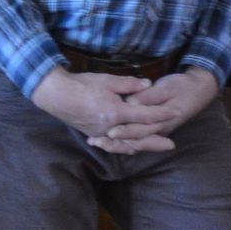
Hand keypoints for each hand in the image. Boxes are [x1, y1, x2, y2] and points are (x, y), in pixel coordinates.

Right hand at [29, 68, 164, 152]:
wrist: (56, 95)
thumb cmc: (82, 85)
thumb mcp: (107, 80)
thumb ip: (129, 84)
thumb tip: (149, 85)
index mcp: (115, 112)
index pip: (144, 115)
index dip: (160, 115)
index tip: (174, 113)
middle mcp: (110, 128)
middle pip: (138, 136)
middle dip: (156, 140)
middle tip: (172, 145)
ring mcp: (101, 134)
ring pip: (126, 144)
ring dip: (143, 147)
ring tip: (155, 149)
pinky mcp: (93, 135)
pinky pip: (114, 145)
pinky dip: (125, 147)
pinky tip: (132, 148)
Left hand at [103, 65, 219, 145]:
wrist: (198, 91)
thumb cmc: (183, 87)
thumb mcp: (167, 87)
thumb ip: (148, 96)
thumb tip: (130, 102)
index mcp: (163, 121)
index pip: (141, 130)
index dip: (125, 131)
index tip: (109, 131)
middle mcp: (159, 131)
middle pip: (133, 141)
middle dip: (114, 142)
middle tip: (95, 141)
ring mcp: (156, 132)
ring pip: (133, 144)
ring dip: (114, 144)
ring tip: (94, 142)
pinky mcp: (152, 130)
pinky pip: (135, 141)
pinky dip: (120, 141)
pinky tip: (105, 139)